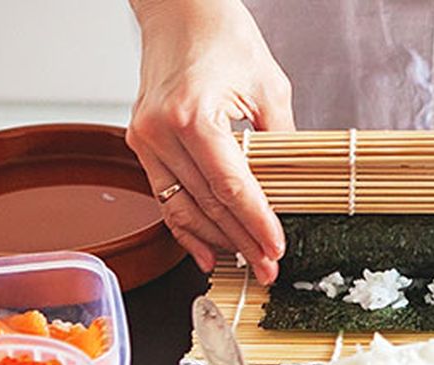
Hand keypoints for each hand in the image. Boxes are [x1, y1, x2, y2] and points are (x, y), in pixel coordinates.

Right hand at [127, 0, 293, 282]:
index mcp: (193, 115)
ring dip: (217, 241)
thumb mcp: (269, 88)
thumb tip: (291, 190)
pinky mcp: (142, 143)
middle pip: (207, 203)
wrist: (180, 11)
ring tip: (245, 265)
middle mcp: (161, 131)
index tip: (276, 248)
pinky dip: (187, 227)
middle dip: (242, 242)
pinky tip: (208, 252)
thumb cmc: (223, 37)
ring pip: (182, 207)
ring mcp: (146, 139)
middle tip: (268, 269)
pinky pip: (166, 196)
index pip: (231, 186)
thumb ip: (280, 142)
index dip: (256, 222)